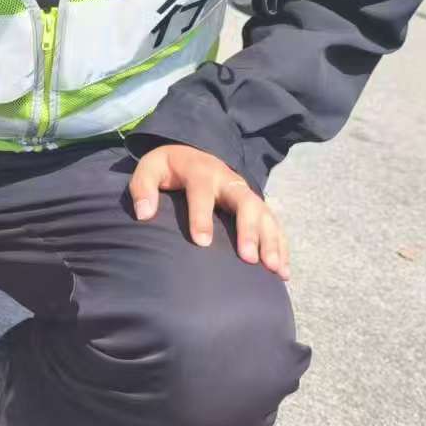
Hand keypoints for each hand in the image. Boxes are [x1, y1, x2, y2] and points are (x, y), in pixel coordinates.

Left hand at [129, 143, 290, 279]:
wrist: (191, 155)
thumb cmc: (168, 169)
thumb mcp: (149, 169)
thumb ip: (142, 188)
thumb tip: (143, 214)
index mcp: (201, 172)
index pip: (203, 193)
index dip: (202, 217)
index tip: (202, 243)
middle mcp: (228, 180)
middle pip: (246, 202)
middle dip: (249, 230)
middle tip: (248, 258)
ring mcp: (245, 193)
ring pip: (264, 214)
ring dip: (271, 241)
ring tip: (272, 268)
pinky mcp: (255, 205)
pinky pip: (273, 224)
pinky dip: (280, 246)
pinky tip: (282, 271)